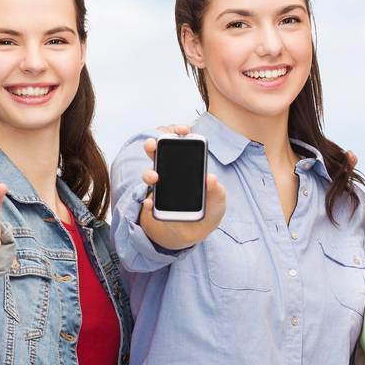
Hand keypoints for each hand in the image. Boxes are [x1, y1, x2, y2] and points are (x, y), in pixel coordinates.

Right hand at [139, 126, 225, 248]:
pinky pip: (146, 202)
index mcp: (189, 169)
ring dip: (149, 173)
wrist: (193, 235)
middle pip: (160, 154)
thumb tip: (211, 178)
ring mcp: (160, 189)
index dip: (180, 134)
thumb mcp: (217, 202)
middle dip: (154, 145)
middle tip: (155, 143)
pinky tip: (149, 204)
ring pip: (150, 174)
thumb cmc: (207, 212)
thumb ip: (217, 191)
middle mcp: (171, 174)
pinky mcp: (152, 206)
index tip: (182, 130)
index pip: (183, 146)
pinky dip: (147, 202)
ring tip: (154, 178)